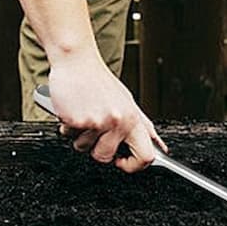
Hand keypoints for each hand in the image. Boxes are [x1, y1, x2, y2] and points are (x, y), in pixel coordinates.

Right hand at [48, 50, 166, 173]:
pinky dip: (68, 126)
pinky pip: (69, 136)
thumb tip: (158, 145)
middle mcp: (118, 121)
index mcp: (133, 118)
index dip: (133, 165)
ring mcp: (98, 122)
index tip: (122, 161)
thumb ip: (141, 125)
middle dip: (98, 151)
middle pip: (107, 157)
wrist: (77, 60)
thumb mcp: (127, 101)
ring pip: (84, 148)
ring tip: (85, 114)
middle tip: (96, 133)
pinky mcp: (78, 120)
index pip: (146, 156)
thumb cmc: (98, 81)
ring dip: (80, 136)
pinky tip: (74, 109)